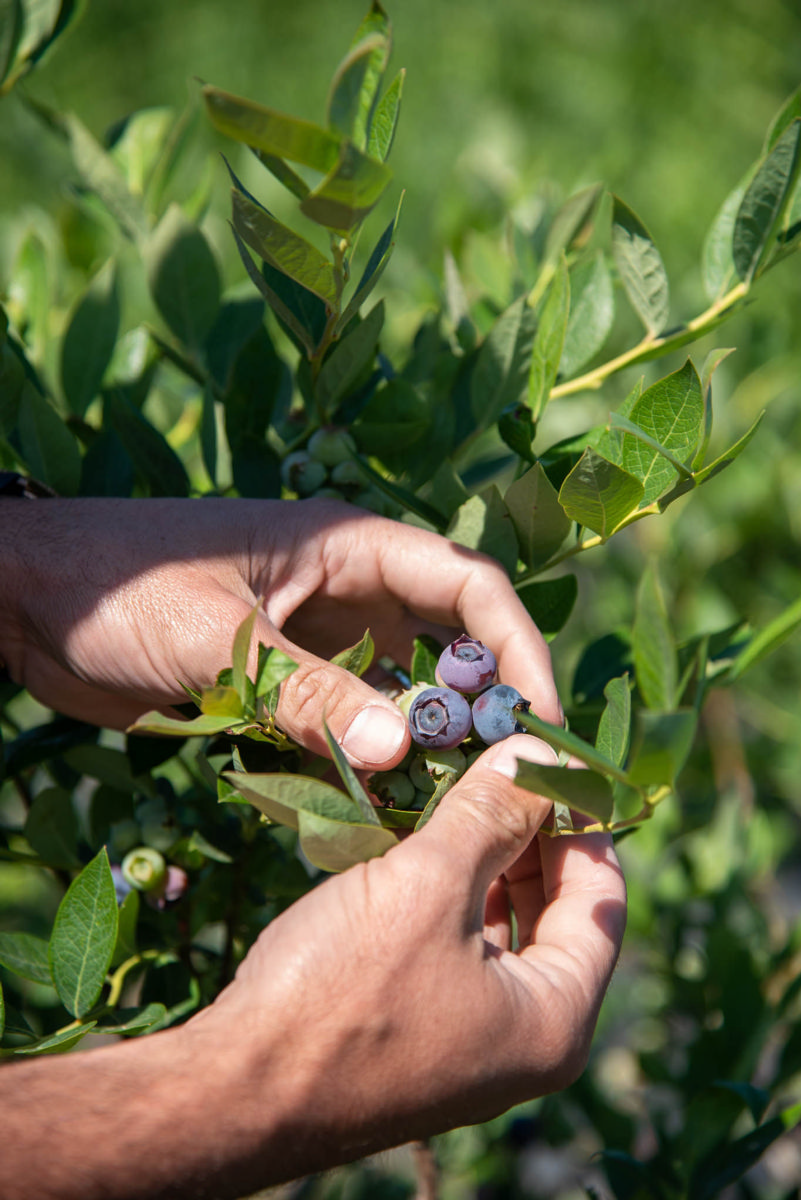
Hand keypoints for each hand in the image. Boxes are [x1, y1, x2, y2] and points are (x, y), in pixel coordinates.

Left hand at [0, 497, 559, 767]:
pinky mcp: (285, 681)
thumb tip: (405, 753)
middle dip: (484, 708)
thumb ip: (307, 692)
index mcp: (349, 546)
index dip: (517, 649)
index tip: (538, 722)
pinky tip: (379, 807)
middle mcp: (349, 589)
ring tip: (447, 809)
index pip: (469, 586)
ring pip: (403, 691)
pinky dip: (370, 759)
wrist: (29, 599)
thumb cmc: (120, 588)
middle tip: (507, 784)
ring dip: (427, 743)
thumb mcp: (218, 638)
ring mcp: (319, 637)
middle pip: (450, 644)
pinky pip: (351, 721)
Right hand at [184, 734, 625, 1189]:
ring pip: (501, 924)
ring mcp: (472, 1039)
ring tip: (464, 785)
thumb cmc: (340, 990)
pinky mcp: (423, 1031)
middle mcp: (526, 1038)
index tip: (551, 758)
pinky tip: (423, 839)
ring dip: (487, 856)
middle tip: (505, 761)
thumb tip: (537, 752)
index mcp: (554, 1019)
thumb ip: (490, 814)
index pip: (602, 899)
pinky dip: (450, 891)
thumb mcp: (427, 886)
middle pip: (555, 911)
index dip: (582, 820)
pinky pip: (458, 946)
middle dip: (530, 832)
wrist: (234, 1088)